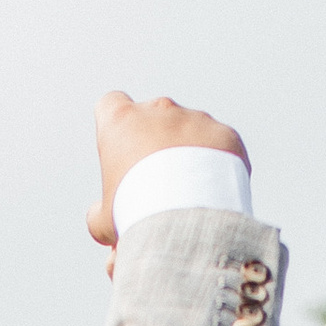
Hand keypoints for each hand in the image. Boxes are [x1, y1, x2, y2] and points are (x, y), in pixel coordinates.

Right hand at [88, 91, 248, 257]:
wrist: (185, 220)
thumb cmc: (138, 217)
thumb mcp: (105, 220)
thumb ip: (99, 213)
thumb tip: (100, 219)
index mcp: (121, 120)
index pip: (111, 105)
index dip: (119, 128)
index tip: (124, 150)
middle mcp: (158, 110)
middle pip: (157, 119)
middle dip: (159, 145)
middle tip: (163, 185)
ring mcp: (195, 118)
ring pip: (192, 132)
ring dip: (192, 155)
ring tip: (192, 195)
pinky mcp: (225, 134)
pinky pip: (222, 146)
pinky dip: (221, 165)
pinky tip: (216, 193)